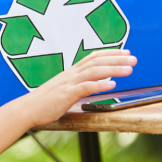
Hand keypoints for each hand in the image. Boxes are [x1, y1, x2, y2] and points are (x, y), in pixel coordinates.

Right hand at [18, 50, 135, 126]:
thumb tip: (91, 86)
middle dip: (117, 59)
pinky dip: (100, 85)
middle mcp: (71, 74)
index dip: (110, 54)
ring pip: (95, 71)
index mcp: (71, 72)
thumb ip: (77, 86)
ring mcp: (69, 83)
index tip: (125, 53)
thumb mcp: (63, 90)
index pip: (93, 57)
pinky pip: (86, 87)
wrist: (27, 109)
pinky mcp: (67, 94)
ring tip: (129, 70)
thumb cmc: (44, 102)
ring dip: (114, 69)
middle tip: (133, 58)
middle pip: (97, 61)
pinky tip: (112, 84)